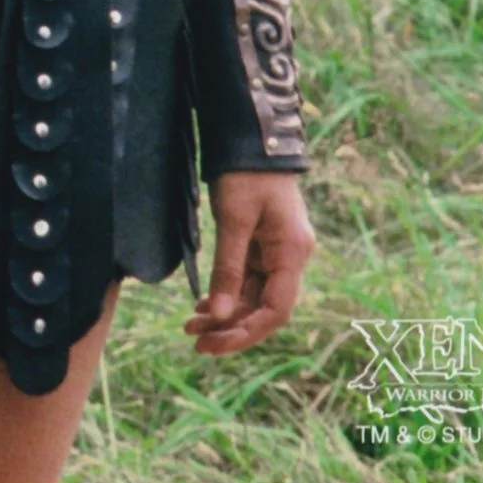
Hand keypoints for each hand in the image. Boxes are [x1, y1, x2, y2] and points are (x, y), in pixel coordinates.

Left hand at [185, 169, 313, 354]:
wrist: (254, 138)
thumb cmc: (246, 174)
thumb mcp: (233, 220)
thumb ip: (228, 269)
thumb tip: (220, 315)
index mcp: (292, 253)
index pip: (276, 311)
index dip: (246, 333)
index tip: (213, 344)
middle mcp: (291, 258)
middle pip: (264, 308)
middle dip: (231, 328)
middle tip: (194, 341)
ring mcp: (278, 252)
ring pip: (254, 297)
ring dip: (225, 313)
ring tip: (190, 326)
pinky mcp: (264, 245)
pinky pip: (248, 280)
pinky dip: (227, 294)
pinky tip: (204, 306)